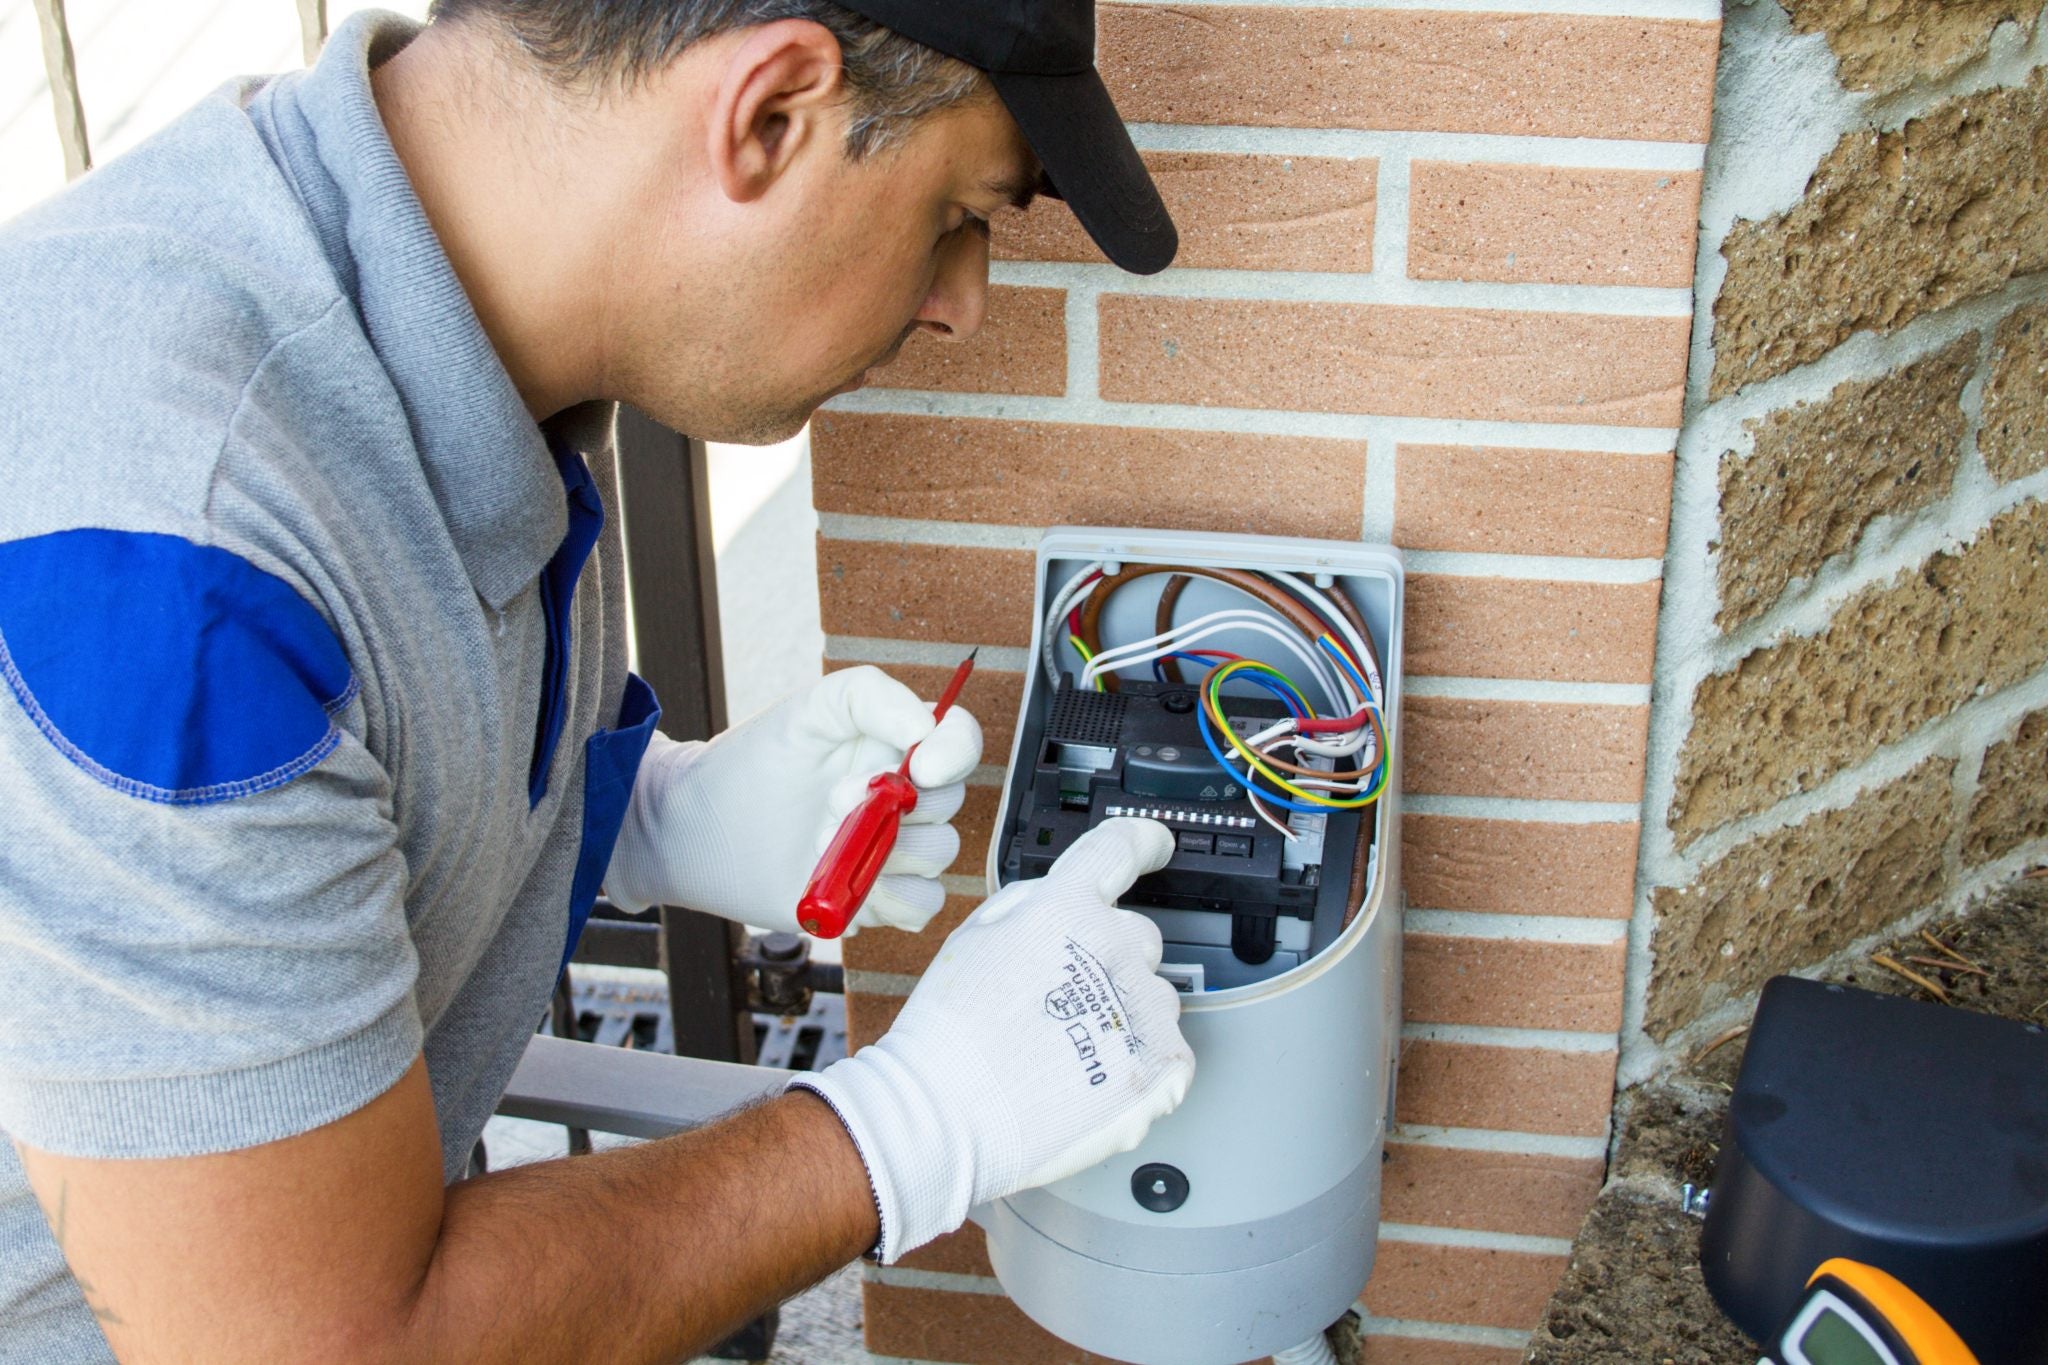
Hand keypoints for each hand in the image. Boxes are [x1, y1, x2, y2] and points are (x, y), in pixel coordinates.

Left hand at [604, 666, 981, 934]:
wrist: (698, 831)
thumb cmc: (751, 763)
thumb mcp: (810, 709)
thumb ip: (872, 697)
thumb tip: (926, 727)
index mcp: (892, 746)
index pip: (959, 741)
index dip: (955, 754)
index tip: (921, 767)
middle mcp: (900, 798)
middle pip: (952, 803)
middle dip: (895, 807)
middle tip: (832, 802)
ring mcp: (891, 851)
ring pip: (939, 857)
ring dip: (884, 853)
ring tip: (823, 845)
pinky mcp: (877, 898)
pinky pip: (921, 906)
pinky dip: (890, 898)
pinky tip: (843, 884)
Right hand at [792, 819, 1194, 1260]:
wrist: (947, 1114)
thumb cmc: (949, 1035)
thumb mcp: (975, 935)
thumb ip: (1033, 904)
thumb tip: (1066, 899)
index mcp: (1066, 908)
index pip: (1122, 849)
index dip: (1145, 841)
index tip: (1156, 844)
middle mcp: (1113, 948)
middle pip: (1138, 936)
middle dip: (1110, 959)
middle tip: (1063, 1001)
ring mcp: (1141, 1007)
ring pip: (1152, 998)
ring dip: (1124, 1015)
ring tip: (1067, 1052)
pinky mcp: (1159, 1064)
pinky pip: (1169, 1052)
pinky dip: (1142, 1064)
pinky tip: (1093, 1079)